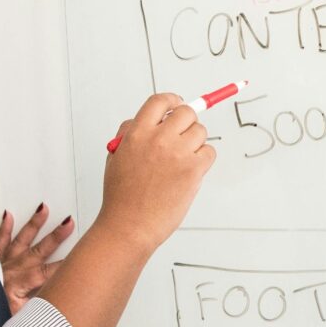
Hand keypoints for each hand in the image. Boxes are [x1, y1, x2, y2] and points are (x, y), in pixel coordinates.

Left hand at [0, 203, 75, 314]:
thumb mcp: (20, 318)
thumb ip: (38, 306)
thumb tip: (54, 297)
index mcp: (20, 284)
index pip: (50, 272)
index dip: (66, 265)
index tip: (79, 259)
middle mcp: (12, 269)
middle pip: (39, 250)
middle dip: (56, 236)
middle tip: (68, 223)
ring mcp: (2, 262)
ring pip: (21, 239)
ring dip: (34, 224)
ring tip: (43, 209)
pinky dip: (4, 228)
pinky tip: (8, 216)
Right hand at [96, 93, 215, 250]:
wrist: (129, 226)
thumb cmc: (122, 197)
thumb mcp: (116, 157)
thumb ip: (130, 134)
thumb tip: (152, 120)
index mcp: (136, 133)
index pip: (160, 101)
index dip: (172, 101)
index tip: (177, 104)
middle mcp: (158, 139)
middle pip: (187, 113)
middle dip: (187, 122)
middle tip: (183, 136)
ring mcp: (177, 153)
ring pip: (201, 132)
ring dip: (195, 142)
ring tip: (181, 161)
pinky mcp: (193, 170)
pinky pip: (209, 152)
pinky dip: (203, 160)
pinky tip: (190, 172)